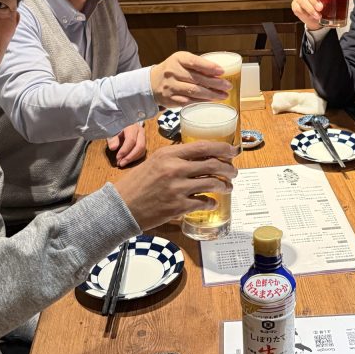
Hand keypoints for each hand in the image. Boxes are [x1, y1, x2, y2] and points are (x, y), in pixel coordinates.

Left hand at [107, 123, 145, 167]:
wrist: (123, 124)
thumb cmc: (116, 129)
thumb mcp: (112, 132)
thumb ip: (112, 139)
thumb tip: (113, 148)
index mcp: (132, 127)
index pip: (131, 140)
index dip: (125, 150)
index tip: (118, 157)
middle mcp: (140, 131)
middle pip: (140, 146)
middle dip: (130, 157)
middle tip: (121, 164)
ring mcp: (144, 137)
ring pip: (142, 150)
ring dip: (132, 159)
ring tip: (123, 163)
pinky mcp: (144, 143)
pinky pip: (142, 152)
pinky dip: (135, 158)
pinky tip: (127, 161)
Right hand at [113, 141, 238, 231]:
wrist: (121, 206)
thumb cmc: (137, 184)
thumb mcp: (154, 162)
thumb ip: (175, 157)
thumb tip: (198, 155)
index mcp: (169, 154)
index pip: (203, 147)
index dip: (223, 149)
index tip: (233, 151)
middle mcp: (174, 168)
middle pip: (213, 164)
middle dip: (229, 169)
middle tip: (233, 172)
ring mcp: (177, 188)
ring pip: (212, 183)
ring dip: (224, 186)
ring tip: (227, 188)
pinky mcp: (178, 206)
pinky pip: (203, 202)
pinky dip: (211, 202)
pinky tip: (212, 203)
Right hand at [150, 51, 230, 107]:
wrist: (152, 82)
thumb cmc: (173, 70)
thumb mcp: (182, 61)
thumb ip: (198, 65)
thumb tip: (219, 73)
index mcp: (178, 59)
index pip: (194, 62)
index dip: (209, 67)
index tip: (221, 71)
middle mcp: (172, 72)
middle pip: (197, 79)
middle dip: (215, 83)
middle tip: (227, 86)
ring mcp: (170, 86)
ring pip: (194, 91)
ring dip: (211, 94)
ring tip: (223, 95)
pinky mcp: (170, 99)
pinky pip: (188, 101)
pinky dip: (201, 101)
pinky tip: (210, 101)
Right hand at [290, 0, 354, 31]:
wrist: (319, 18)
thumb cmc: (327, 5)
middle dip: (313, 0)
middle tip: (321, 8)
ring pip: (302, 0)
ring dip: (310, 8)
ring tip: (318, 15)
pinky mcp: (296, 6)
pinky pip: (297, 8)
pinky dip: (304, 13)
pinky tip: (310, 16)